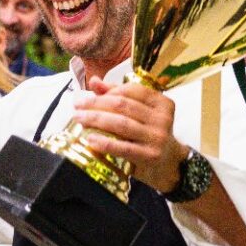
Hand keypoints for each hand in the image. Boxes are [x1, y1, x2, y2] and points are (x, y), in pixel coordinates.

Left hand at [71, 76, 186, 192]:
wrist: (168, 163)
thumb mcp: (139, 113)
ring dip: (96, 120)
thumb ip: (118, 96)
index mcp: (161, 102)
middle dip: (96, 104)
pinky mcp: (150, 156)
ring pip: (121, 124)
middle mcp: (162, 118)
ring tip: (78, 119)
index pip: (131, 90)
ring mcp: (157, 137)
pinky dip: (105, 143)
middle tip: (77, 106)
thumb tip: (94, 81)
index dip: (107, 92)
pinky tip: (90, 139)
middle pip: (123, 105)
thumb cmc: (149, 134)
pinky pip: (123, 148)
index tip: (87, 97)